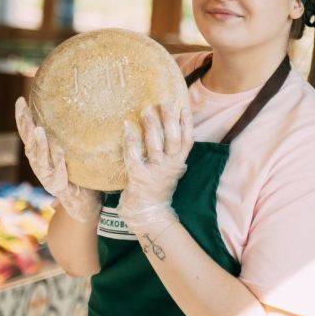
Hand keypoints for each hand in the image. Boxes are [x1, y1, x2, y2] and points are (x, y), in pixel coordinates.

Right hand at [14, 97, 100, 222]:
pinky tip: (62, 153)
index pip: (28, 135)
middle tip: (23, 108)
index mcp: (41, 158)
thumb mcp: (72, 154)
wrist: (83, 208)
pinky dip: (59, 165)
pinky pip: (59, 177)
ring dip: (39, 145)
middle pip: (29, 145)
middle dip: (25, 127)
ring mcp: (49, 180)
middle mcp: (41, 168)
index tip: (20, 100)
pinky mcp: (61, 190)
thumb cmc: (79, 177)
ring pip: (40, 161)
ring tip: (39, 129)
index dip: (22, 119)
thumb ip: (68, 138)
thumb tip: (74, 109)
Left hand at [118, 102, 193, 233]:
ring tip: (147, 111)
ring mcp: (154, 172)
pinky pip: (134, 155)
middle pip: (173, 140)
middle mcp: (169, 167)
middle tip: (165, 103)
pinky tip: (127, 126)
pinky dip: (131, 140)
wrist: (148, 211)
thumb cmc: (158, 185)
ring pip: (155, 146)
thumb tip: (174, 127)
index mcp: (178, 163)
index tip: (183, 107)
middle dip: (170, 120)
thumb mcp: (172, 169)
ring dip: (152, 127)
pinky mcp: (138, 176)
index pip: (187, 141)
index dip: (187, 123)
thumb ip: (174, 153)